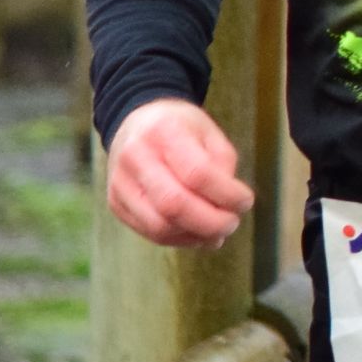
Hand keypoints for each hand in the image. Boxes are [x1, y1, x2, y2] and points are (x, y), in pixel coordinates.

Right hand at [105, 99, 252, 247]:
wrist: (137, 122)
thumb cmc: (180, 128)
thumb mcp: (209, 133)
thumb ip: (222, 166)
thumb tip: (228, 207)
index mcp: (164, 131)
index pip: (197, 173)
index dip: (226, 195)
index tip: (245, 202)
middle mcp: (135, 157)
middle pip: (174, 204)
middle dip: (210, 223)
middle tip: (232, 224)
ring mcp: (120, 183)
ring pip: (159, 226)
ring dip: (194, 236)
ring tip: (217, 233)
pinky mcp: (115, 203)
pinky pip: (148, 232)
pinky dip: (178, 239)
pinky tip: (196, 234)